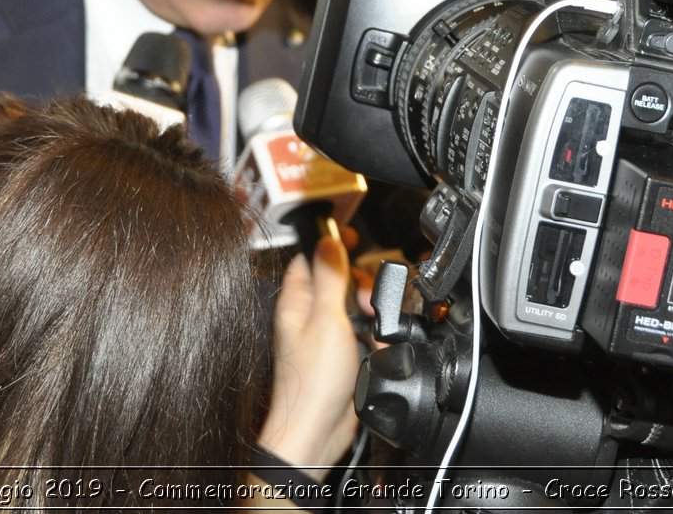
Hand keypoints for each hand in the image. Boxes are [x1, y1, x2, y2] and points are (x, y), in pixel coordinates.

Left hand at [258, 231, 361, 470]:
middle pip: (338, 281)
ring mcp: (325, 337)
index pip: (309, 258)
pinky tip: (376, 348)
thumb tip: (329, 241)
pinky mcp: (341, 357)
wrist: (317, 430)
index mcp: (296, 301)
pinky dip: (373, 338)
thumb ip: (329, 278)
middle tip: (366, 299)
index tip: (352, 244)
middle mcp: (308, 317)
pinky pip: (362, 336)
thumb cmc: (311, 381)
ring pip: (353, 309)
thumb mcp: (326, 319)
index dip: (331, 246)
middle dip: (359, 285)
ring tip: (374, 325)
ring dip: (370, 314)